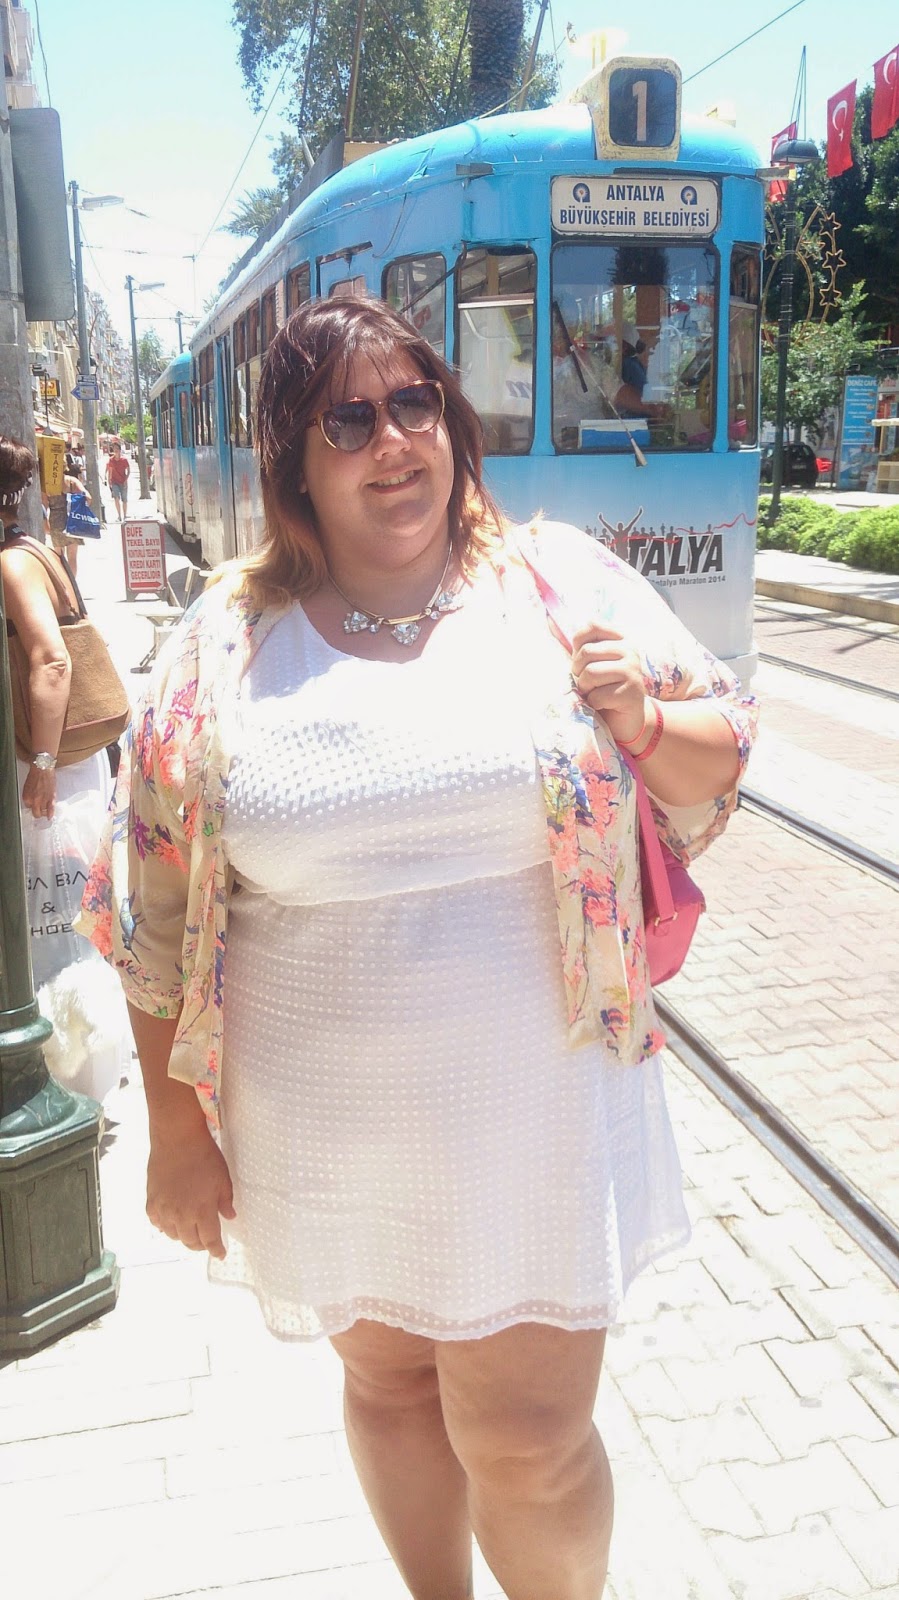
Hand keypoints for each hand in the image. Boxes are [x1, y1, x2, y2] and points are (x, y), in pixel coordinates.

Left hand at [21, 765, 56, 819]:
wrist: (43, 768)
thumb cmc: (35, 775)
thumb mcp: (27, 786)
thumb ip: (29, 795)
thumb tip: (32, 802)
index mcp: (26, 797)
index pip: (28, 807)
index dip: (31, 806)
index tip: (33, 806)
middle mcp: (34, 800)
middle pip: (36, 813)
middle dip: (37, 813)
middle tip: (39, 812)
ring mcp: (43, 800)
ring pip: (43, 812)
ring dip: (44, 813)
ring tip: (45, 812)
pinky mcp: (51, 798)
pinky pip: (51, 809)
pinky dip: (50, 814)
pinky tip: (50, 817)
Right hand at [146, 1122, 235, 1260]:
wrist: (177, 1139)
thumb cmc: (204, 1156)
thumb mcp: (223, 1179)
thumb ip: (226, 1201)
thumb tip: (229, 1217)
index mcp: (202, 1211)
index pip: (210, 1240)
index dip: (216, 1250)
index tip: (220, 1254)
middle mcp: (181, 1215)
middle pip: (191, 1242)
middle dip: (201, 1244)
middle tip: (206, 1241)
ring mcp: (164, 1210)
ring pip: (173, 1235)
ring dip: (183, 1236)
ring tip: (190, 1229)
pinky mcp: (151, 1202)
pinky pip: (157, 1223)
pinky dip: (165, 1226)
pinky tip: (171, 1221)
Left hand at [571, 623, 648, 744]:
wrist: (625, 718)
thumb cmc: (603, 687)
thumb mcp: (589, 662)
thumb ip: (575, 643)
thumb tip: (547, 620)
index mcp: (620, 639)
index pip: (592, 626)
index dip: (578, 646)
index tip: (585, 662)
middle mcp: (630, 650)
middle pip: (586, 652)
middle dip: (579, 672)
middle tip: (589, 683)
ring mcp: (633, 671)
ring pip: (591, 674)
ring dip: (586, 688)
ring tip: (595, 692)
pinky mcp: (632, 693)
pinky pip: (598, 696)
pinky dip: (594, 704)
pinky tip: (604, 705)